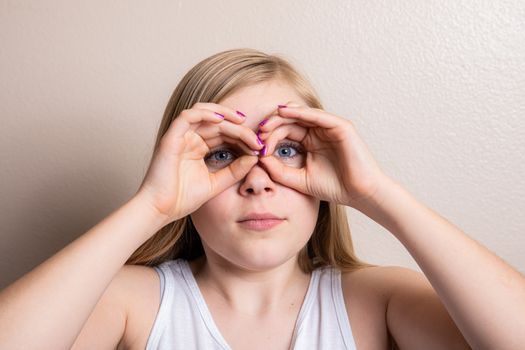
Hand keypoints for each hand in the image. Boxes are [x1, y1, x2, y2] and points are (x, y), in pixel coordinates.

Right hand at [135, 103, 261, 223]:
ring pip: (205, 113)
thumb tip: (255, 158)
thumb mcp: (216, 183)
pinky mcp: (171, 137)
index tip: (260, 148)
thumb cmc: (183, 199)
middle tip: (257, 140)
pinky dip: (204, 113)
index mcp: (199, 148)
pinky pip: (187, 116)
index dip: (243, 137)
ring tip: (243, 122)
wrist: (160, 210)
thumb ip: (234, 171)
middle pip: (218, 123)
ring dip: (225, 115)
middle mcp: (190, 139)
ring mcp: (180, 136)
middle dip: (240, 129)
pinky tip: (221, 119)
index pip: (225, 135)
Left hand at [257, 105, 389, 209]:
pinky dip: (300, 112)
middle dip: (271, 125)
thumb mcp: (299, 179)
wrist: (360, 194)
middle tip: (257, 134)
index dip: (269, 136)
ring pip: (300, 114)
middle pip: (289, 120)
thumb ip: (279, 170)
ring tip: (266, 125)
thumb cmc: (335, 188)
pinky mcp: (340, 126)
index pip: (285, 131)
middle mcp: (318, 131)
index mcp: (310, 141)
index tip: (255, 148)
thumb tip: (259, 159)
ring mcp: (330, 126)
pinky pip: (316, 115)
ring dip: (281, 117)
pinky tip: (285, 113)